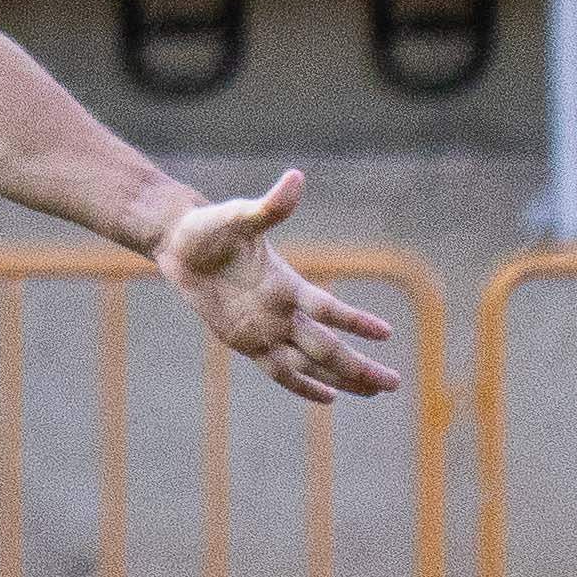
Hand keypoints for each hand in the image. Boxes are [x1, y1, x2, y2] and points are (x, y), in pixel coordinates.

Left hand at [154, 169, 401, 402]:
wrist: (181, 241)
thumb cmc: (212, 226)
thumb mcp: (241, 216)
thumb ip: (271, 206)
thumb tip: (295, 177)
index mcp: (287, 284)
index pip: (327, 308)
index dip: (353, 320)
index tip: (385, 333)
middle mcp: (281, 311)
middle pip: (327, 346)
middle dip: (359, 366)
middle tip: (395, 383)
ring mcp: (265, 329)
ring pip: (310, 362)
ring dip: (341, 378)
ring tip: (374, 392)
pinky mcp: (243, 341)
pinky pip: (277, 370)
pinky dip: (301, 385)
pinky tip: (328, 398)